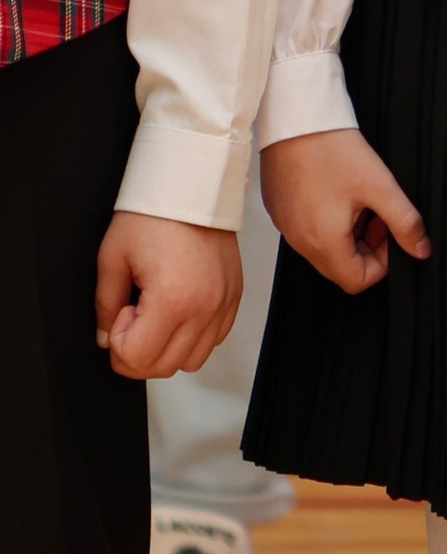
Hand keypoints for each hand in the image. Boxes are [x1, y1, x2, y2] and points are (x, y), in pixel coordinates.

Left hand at [94, 217, 241, 378]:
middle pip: (163, 367)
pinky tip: (177, 310)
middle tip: (131, 314)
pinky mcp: (234, 298)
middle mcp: (204, 308)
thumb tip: (106, 338)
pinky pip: (214, 340)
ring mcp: (223, 305)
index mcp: (173, 299)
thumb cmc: (154, 215)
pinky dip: (192, 337)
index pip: (137, 358)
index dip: (117, 341)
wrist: (192, 187)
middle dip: (137, 351)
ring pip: (190, 361)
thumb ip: (104, 305)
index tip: (121, 310)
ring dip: (166, 348)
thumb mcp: (113, 258)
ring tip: (156, 313)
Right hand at [261, 127, 431, 295]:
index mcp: (323, 242)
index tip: (389, 231)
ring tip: (358, 199)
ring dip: (348, 234)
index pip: (357, 281)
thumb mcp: (380, 186)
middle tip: (376, 213)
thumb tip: (421, 249)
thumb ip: (405, 223)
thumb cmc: (331, 149)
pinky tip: (337, 192)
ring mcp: (286, 227)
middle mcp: (299, 241)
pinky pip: (308, 231)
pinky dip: (327, 221)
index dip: (382, 262)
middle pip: (340, 268)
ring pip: (324, 250)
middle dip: (366, 248)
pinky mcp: (280, 212)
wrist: (295, 119)